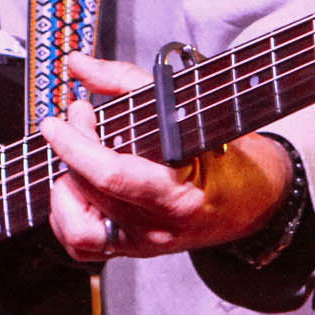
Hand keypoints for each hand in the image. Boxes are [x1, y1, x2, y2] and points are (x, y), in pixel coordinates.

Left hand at [41, 51, 293, 262]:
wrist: (255, 200)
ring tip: (79, 160)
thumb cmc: (227, 154)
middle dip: (71, 148)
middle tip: (80, 119)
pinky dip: (67, 214)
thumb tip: (80, 64)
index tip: (59, 121)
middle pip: (90, 192)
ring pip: (76, 230)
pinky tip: (80, 187)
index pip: (111, 176)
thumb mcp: (186, 107)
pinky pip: (81, 246)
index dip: (75, 145)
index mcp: (178, 194)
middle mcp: (158, 226)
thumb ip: (126, 81)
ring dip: (67, 188)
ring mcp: (143, 243)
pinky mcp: (133, 250)